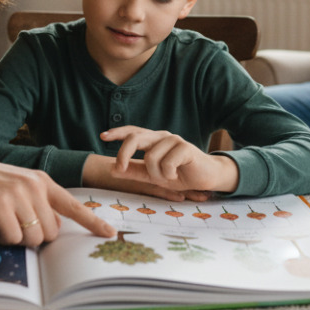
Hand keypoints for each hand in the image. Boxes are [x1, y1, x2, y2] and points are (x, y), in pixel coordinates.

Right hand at [0, 150, 114, 246]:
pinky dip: (1, 238)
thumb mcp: (18, 187)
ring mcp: (17, 194)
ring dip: (17, 239)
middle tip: (14, 225)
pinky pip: (12, 238)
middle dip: (34, 237)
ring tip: (1, 222)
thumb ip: (38, 203)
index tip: (110, 234)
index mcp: (42, 181)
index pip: (73, 206)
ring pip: (33, 238)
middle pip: (51, 233)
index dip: (92, 222)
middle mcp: (34, 186)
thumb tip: (53, 230)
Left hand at [99, 125, 239, 193]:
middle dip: (123, 154)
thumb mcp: (153, 176)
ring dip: (156, 174)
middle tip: (119, 169)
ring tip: (168, 177)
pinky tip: (177, 175)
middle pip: (135, 138)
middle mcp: (161, 137)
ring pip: (151, 157)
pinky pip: (167, 162)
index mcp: (153, 141)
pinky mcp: (184, 147)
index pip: (132, 132)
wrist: (206, 177)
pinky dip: (169, 174)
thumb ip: (134, 171)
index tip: (103, 136)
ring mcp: (173, 140)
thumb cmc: (180, 174)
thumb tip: (112, 168)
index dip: (117, 133)